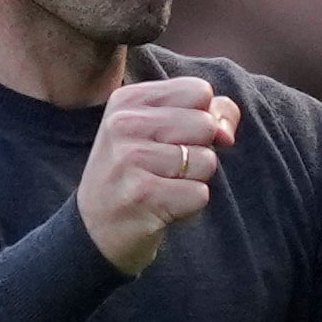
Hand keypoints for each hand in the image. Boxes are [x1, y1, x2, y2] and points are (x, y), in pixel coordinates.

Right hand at [79, 77, 240, 274]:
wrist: (95, 231)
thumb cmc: (137, 174)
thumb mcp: (159, 132)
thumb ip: (207, 114)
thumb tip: (226, 134)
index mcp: (128, 100)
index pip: (199, 90)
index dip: (203, 117)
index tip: (176, 138)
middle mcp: (124, 124)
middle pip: (206, 125)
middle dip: (198, 151)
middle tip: (165, 169)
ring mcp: (130, 159)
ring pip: (206, 161)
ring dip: (193, 182)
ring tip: (162, 188)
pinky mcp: (142, 195)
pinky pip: (200, 194)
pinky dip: (189, 207)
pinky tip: (162, 208)